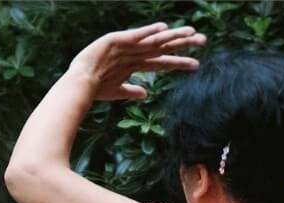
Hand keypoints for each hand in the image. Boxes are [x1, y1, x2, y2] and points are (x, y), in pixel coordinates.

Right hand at [68, 23, 206, 100]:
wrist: (80, 85)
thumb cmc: (95, 89)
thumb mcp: (117, 91)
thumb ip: (131, 91)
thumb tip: (146, 94)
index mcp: (135, 64)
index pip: (162, 62)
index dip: (179, 62)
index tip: (196, 65)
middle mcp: (135, 53)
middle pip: (163, 47)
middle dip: (183, 44)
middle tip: (203, 40)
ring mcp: (127, 46)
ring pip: (154, 40)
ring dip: (172, 36)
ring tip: (190, 32)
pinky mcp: (116, 41)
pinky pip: (136, 36)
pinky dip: (148, 32)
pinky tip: (162, 28)